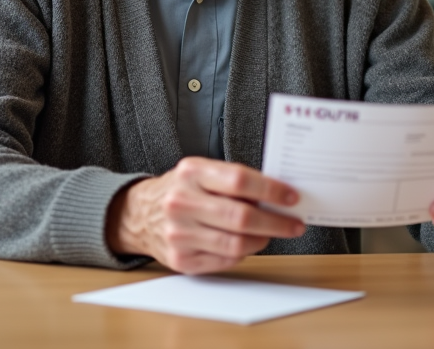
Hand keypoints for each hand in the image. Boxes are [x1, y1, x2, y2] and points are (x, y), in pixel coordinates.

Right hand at [106, 157, 305, 274]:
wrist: (140, 214)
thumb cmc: (181, 190)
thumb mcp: (201, 172)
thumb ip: (234, 181)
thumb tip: (277, 195)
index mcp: (191, 172)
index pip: (240, 180)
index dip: (271, 190)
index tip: (291, 197)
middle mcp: (181, 202)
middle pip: (241, 217)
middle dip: (276, 222)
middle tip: (293, 224)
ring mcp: (179, 234)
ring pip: (236, 244)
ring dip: (262, 240)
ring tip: (270, 233)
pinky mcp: (180, 259)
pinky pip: (224, 261)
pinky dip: (242, 253)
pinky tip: (246, 244)